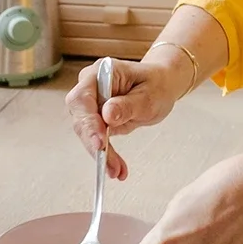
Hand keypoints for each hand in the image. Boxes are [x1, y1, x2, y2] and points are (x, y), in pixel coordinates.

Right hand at [64, 54, 189, 181]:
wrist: (161, 86)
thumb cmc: (157, 84)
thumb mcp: (149, 95)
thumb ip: (128, 105)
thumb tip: (107, 115)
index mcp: (101, 72)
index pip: (83, 98)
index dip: (88, 122)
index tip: (100, 142)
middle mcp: (90, 87)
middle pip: (81, 118)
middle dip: (94, 144)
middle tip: (109, 165)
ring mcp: (91, 103)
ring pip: (87, 133)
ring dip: (101, 154)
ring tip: (116, 171)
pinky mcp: (96, 119)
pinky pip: (96, 139)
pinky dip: (106, 155)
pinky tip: (116, 168)